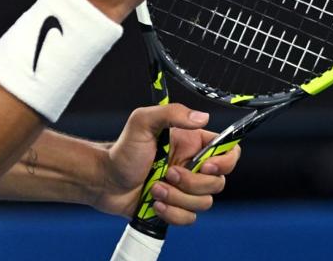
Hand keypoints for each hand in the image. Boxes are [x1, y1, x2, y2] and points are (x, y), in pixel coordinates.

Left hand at [93, 103, 241, 225]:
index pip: (228, 152)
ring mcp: (185, 189)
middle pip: (217, 182)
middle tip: (168, 173)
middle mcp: (192, 166)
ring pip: (204, 202)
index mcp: (191, 144)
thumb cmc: (122, 150)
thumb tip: (202, 117)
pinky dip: (172, 213)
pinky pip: (190, 218)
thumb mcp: (142, 122)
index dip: (225, 162)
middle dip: (192, 183)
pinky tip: (154, 203)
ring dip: (177, 197)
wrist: (105, 181)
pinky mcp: (176, 207)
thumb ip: (172, 113)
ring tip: (154, 188)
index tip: (205, 165)